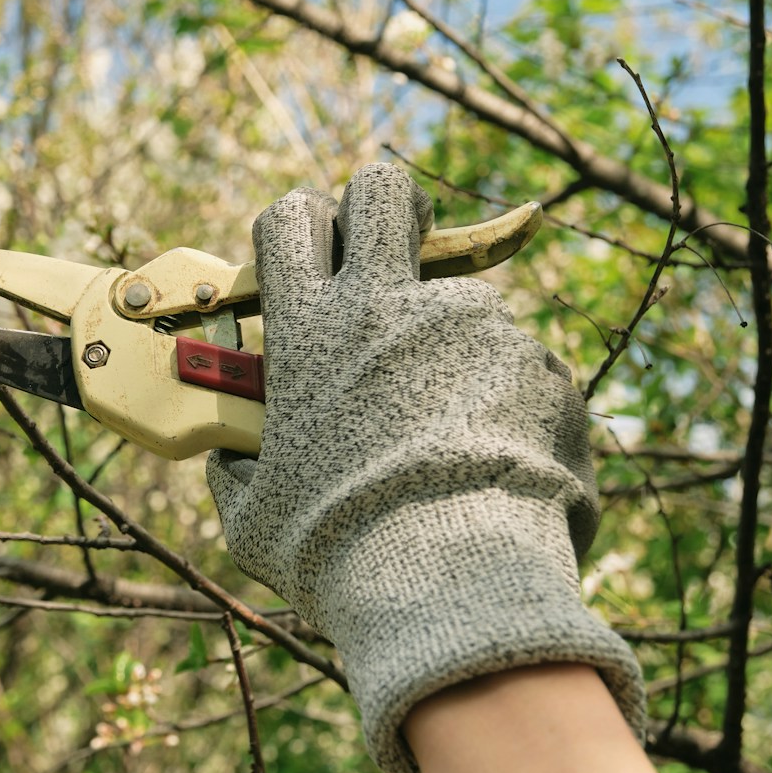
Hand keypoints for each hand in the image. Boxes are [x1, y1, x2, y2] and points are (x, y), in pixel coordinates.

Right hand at [206, 164, 642, 772]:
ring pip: (463, 299)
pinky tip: (497, 472)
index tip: (316, 257)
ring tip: (453, 441)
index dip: (302, 224)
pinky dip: (509, 408)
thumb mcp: (253, 516)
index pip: (290, 218)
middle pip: (383, 188)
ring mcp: (470, 325)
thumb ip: (243, 467)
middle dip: (388, 207)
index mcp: (308, 332)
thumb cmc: (335, 556)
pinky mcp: (537, 362)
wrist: (448, 583)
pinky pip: (520, 368)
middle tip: (396, 257)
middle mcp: (387, 306)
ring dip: (455, 347)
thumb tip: (234, 459)